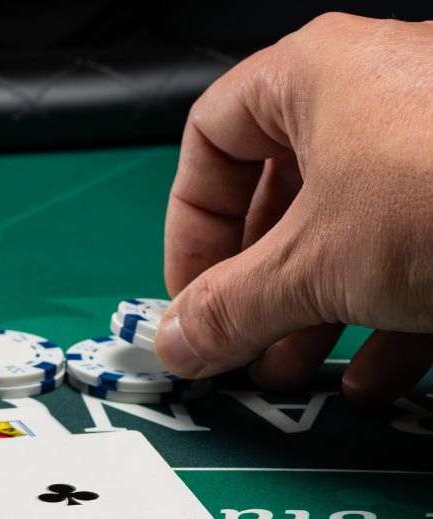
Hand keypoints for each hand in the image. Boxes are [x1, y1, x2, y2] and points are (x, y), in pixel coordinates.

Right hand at [158, 13, 432, 408]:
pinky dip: (388, 312)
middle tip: (239, 342)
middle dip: (255, 283)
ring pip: (351, 227)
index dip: (189, 225)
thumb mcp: (313, 267)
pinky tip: (379, 374)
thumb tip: (178, 343)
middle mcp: (378, 93)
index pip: (211, 139)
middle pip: (283, 191)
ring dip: (314, 309)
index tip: (191, 294)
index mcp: (315, 75)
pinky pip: (418, 246)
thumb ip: (229, 308)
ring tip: (297, 372)